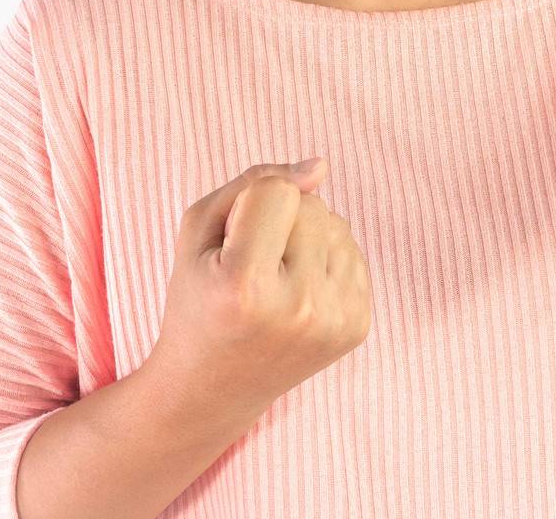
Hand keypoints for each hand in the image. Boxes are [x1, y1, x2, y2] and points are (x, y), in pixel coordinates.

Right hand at [142, 157, 373, 427]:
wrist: (213, 387)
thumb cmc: (199, 297)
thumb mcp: (199, 230)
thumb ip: (255, 181)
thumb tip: (320, 168)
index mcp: (245, 286)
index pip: (276, 191)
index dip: (248, 205)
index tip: (228, 247)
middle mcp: (297, 308)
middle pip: (312, 205)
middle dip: (280, 221)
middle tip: (248, 271)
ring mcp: (333, 322)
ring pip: (338, 225)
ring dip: (306, 240)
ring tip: (273, 283)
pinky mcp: (356, 327)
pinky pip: (353, 254)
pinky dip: (325, 262)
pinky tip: (296, 295)